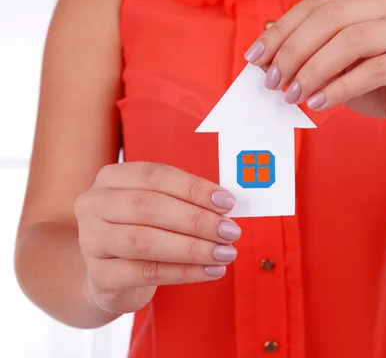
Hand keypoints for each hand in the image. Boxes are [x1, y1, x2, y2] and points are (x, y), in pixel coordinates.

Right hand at [74, 162, 239, 313]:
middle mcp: (94, 204)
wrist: (111, 276)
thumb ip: (185, 200)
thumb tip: (225, 204)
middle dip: (196, 219)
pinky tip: (209, 271)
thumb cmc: (142, 231)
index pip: (156, 176)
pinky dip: (184, 272)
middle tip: (229, 231)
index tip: (227, 202)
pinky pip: (146, 272)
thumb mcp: (158, 207)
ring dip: (192, 248)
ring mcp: (91, 240)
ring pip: (145, 241)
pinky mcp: (98, 275)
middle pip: (149, 207)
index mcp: (112, 177)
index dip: (194, 188)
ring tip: (224, 253)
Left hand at [244, 0, 385, 136]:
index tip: (255, 58)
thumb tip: (265, 43)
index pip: (315, 5)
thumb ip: (306, 50)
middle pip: (331, 17)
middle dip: (294, 51)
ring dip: (314, 70)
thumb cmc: (375, 83)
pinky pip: (375, 70)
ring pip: (351, 40)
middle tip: (273, 81)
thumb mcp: (334, 65)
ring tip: (293, 95)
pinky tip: (319, 103)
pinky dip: (340, 88)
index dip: (281, 31)